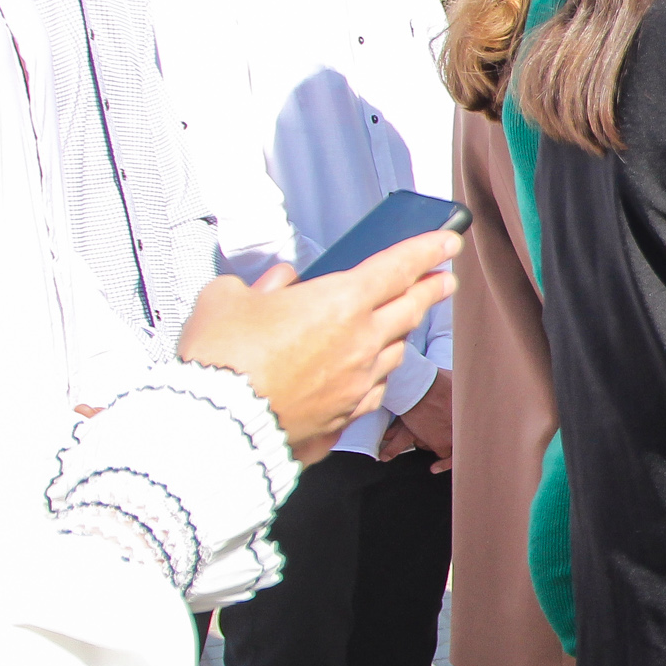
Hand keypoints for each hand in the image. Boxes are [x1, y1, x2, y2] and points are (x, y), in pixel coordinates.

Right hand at [176, 234, 461, 463]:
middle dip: (432, 289)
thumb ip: (262, 284)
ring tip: (401, 324)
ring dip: (401, 333)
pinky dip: (375, 373)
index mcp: (341, 303)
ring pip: (394, 351)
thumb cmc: (222, 358)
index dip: (427, 250)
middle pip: (410, 309)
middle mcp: (361, 343)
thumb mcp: (228, 298)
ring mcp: (358, 383)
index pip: (398, 267)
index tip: (448, 240)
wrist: (217, 425)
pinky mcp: (346, 416)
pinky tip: (368, 371)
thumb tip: (279, 282)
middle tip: (445, 279)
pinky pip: (373, 388)